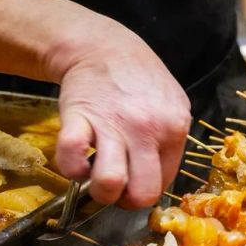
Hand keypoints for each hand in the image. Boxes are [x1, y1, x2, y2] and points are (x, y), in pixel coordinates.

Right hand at [48, 16, 190, 208]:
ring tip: (96, 177)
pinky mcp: (79, 118)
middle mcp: (148, 130)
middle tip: (116, 186)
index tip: (134, 182)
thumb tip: (160, 175)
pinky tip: (77, 160)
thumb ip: (170, 139)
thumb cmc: (138, 78)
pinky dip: (71, 169)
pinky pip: (71, 158)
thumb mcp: (172, 104)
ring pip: (110, 183)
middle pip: (143, 193)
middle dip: (125, 200)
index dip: (145, 190)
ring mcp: (114, 125)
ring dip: (100, 191)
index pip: (164, 184)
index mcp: (174, 129)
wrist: (102, 46)